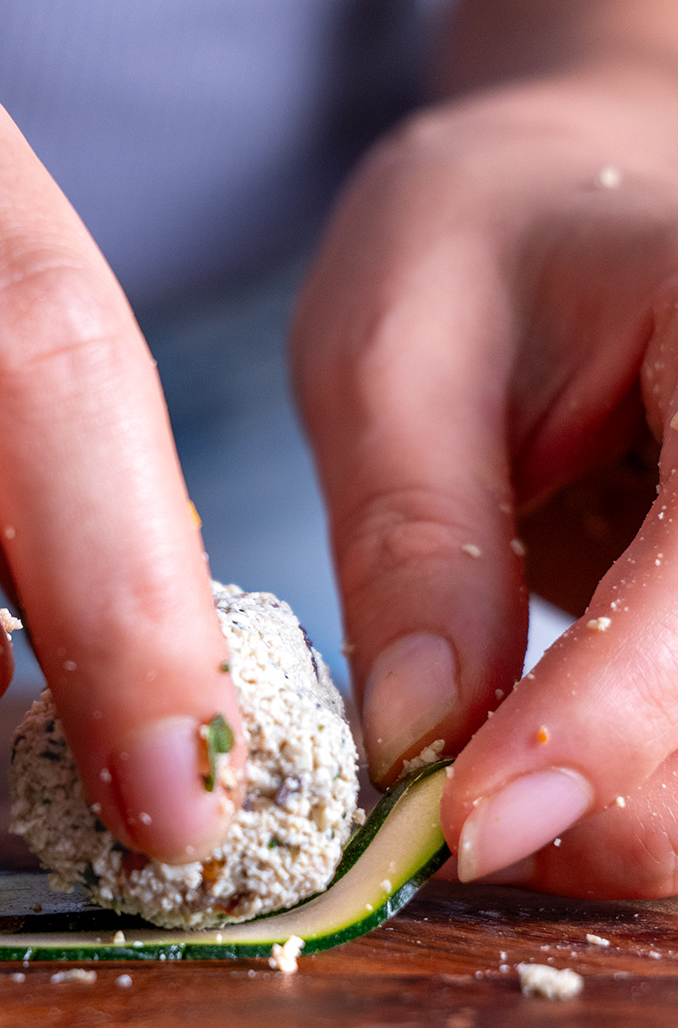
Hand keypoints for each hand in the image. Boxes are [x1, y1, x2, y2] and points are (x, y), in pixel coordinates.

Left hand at [293, 64, 677, 896]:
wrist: (582, 204)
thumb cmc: (483, 242)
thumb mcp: (395, 348)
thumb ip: (416, 541)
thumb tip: (416, 743)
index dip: (597, 726)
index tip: (463, 824)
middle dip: (601, 800)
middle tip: (441, 806)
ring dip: (618, 818)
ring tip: (481, 774)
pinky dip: (632, 794)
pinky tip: (544, 759)